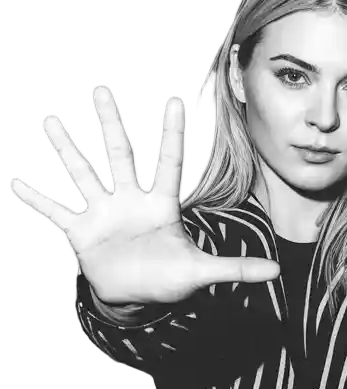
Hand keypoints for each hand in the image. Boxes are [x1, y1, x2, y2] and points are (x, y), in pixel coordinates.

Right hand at [9, 85, 279, 304]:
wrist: (137, 297)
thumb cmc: (170, 280)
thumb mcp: (202, 273)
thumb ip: (236, 268)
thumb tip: (278, 271)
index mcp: (160, 205)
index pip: (167, 162)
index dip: (170, 133)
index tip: (172, 101)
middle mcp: (129, 201)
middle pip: (119, 155)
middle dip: (110, 124)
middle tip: (100, 91)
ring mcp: (104, 214)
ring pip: (83, 174)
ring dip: (67, 150)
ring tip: (51, 122)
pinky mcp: (82, 232)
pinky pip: (56, 211)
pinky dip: (38, 200)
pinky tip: (17, 184)